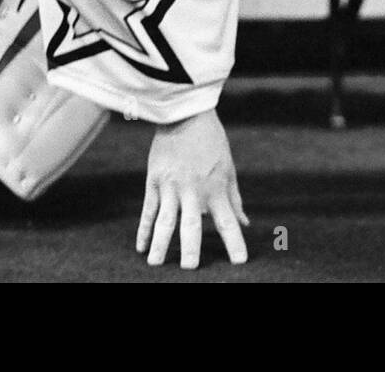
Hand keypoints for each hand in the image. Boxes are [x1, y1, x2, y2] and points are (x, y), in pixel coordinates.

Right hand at [136, 108, 248, 268]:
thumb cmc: (211, 142)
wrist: (185, 115)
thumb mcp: (228, 168)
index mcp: (215, 188)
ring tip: (156, 264)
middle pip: (191, 225)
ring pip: (165, 220)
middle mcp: (193, 190)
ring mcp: (171, 186)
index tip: (239, 261)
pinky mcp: (154, 181)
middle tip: (190, 269)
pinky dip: (143, 229)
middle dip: (190, 248)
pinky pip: (148, 210)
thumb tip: (244, 222)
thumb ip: (234, 198)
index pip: (227, 221)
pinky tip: (140, 247)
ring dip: (160, 243)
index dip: (234, 242)